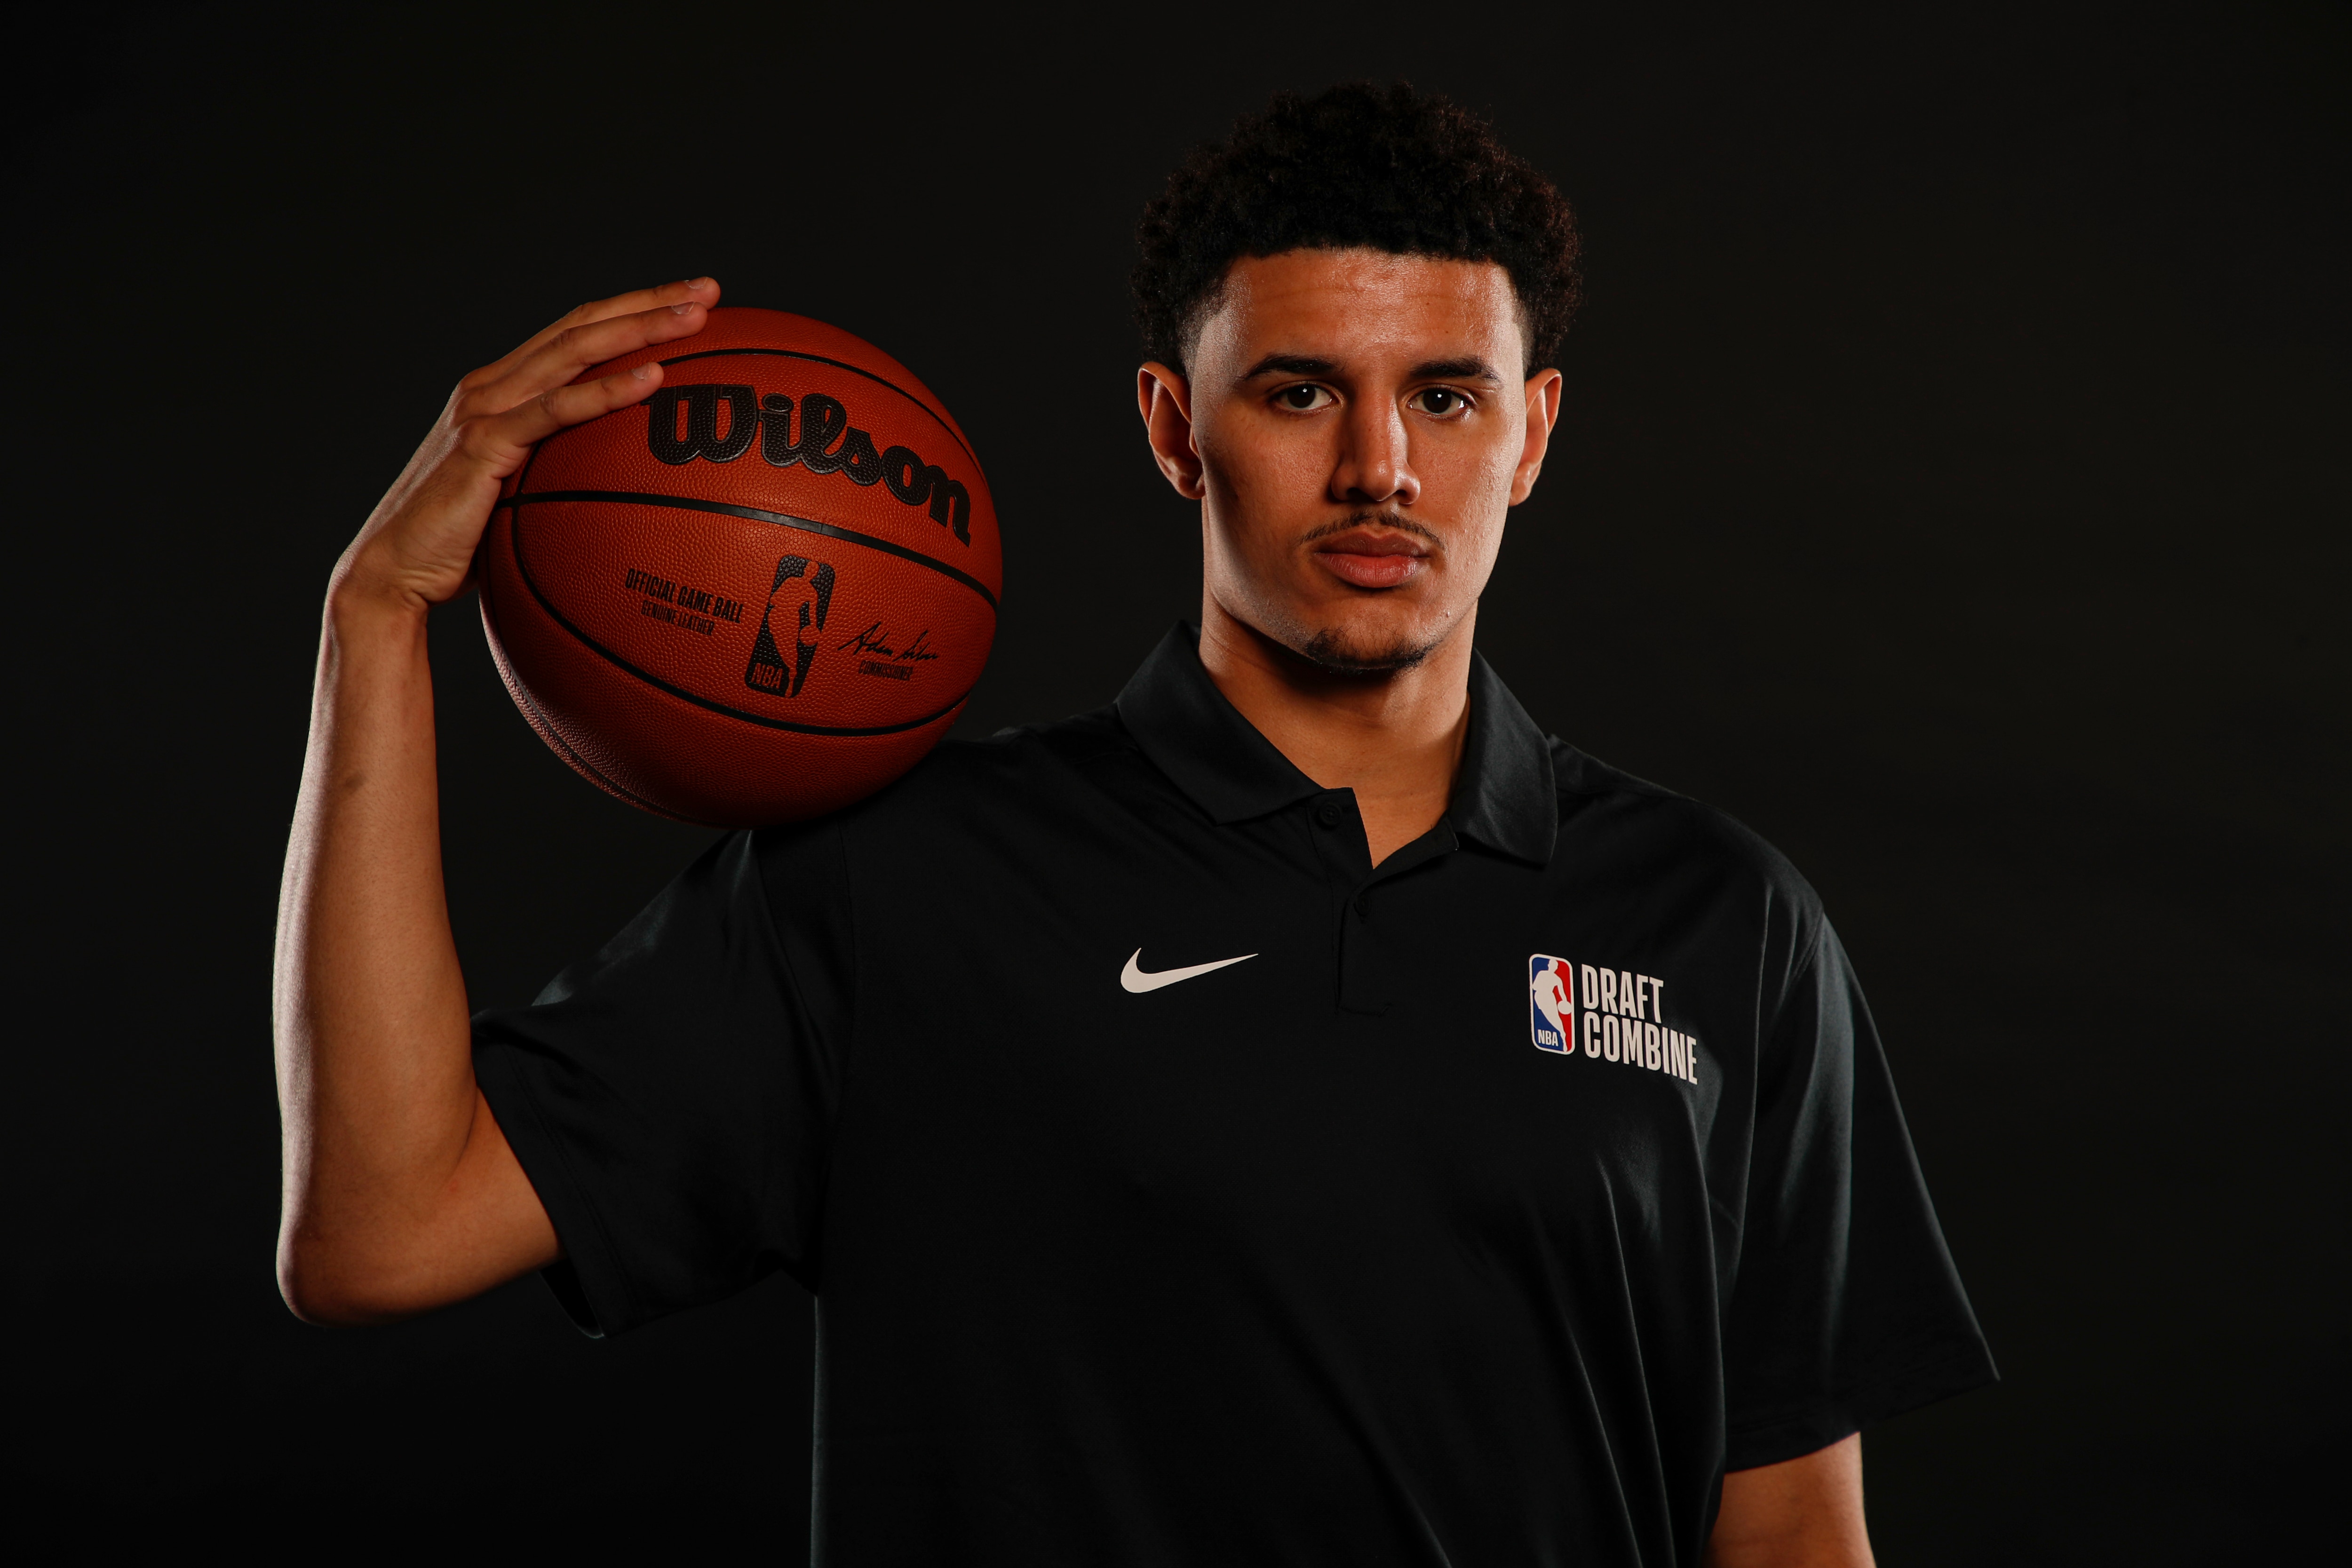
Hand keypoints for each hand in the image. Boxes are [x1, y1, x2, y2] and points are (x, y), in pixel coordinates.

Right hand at [330, 277, 721, 614]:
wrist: (393, 572)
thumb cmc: (461, 547)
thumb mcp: (520, 500)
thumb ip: (559, 479)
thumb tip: (620, 497)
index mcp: (502, 391)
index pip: (575, 333)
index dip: (631, 309)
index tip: (688, 300)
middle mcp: (492, 387)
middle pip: (582, 326)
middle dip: (647, 303)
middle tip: (708, 291)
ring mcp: (485, 411)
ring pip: (573, 352)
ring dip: (638, 329)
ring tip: (695, 317)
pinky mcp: (484, 445)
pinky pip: (556, 411)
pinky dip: (606, 391)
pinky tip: (652, 379)